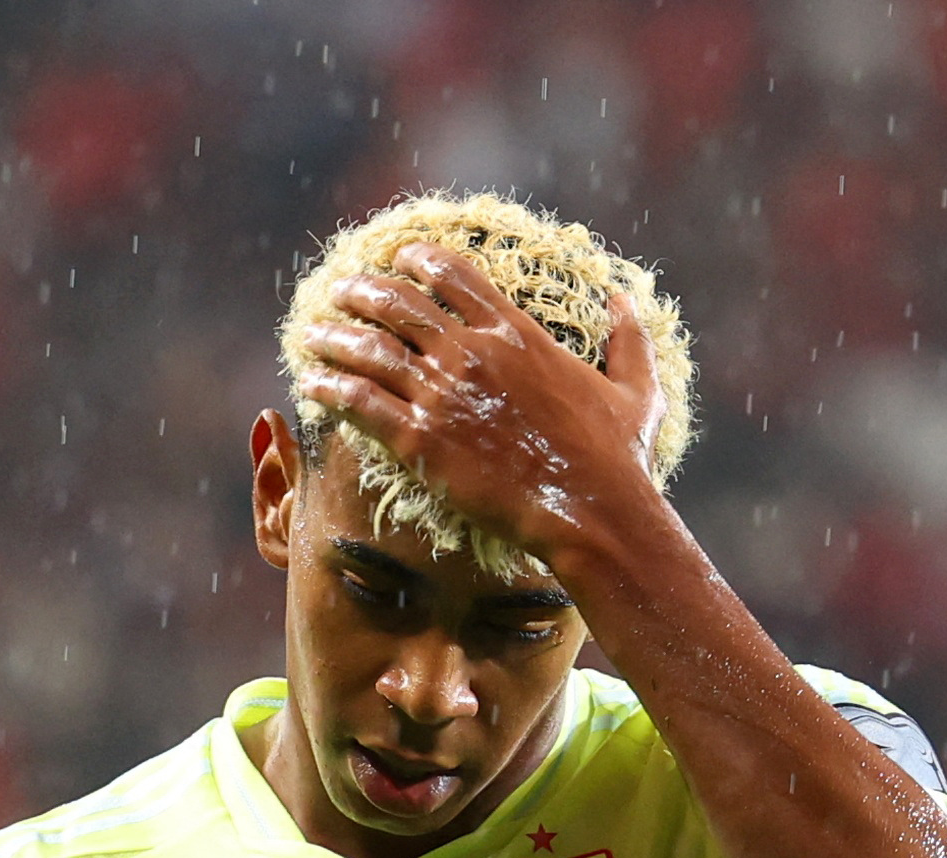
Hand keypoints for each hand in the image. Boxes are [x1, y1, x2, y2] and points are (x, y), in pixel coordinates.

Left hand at [298, 242, 669, 565]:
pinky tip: (310, 384)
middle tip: (342, 290)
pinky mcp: (421, 441)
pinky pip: (361, 404)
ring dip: (335, 337)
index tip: (401, 258)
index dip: (422, 262)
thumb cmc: (619, 458)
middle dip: (364, 292)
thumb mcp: (636, 390)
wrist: (593, 511)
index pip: (456, 278)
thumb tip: (624, 299)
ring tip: (312, 333)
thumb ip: (628, 339)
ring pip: (371, 350)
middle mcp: (472, 354)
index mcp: (517, 335)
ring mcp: (443, 395)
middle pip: (400, 305)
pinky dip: (331, 389)